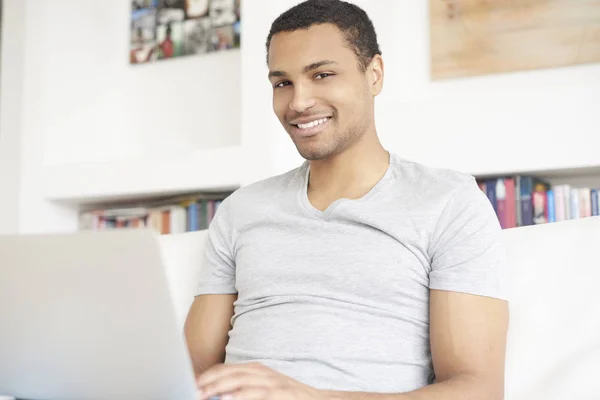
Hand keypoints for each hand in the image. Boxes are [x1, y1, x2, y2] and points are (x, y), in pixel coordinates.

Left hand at [196, 362, 324, 399]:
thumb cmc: (286, 396)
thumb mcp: (262, 388)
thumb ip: (241, 389)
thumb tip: (216, 396)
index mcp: (255, 370)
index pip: (225, 368)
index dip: (208, 376)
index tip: (191, 384)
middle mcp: (262, 372)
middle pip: (230, 373)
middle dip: (209, 382)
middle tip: (193, 391)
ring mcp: (272, 382)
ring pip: (241, 381)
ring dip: (220, 388)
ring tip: (204, 394)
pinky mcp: (281, 392)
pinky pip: (259, 393)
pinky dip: (242, 396)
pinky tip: (228, 399)